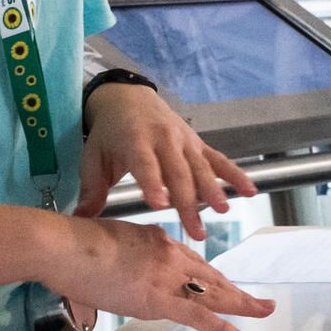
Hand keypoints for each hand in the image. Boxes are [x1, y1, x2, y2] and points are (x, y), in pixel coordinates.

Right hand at [51, 215, 273, 330]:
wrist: (61, 246)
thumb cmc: (73, 245)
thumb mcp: (110, 242)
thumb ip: (127, 255)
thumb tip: (125, 270)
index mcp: (157, 241)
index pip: (193, 262)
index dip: (212, 278)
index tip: (224, 287)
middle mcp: (169, 255)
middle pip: (211, 277)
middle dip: (237, 291)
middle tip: (259, 301)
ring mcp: (166, 276)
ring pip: (214, 294)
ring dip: (243, 305)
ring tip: (264, 312)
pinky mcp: (157, 298)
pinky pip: (199, 317)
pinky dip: (224, 328)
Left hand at [77, 83, 256, 239]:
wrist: (128, 99)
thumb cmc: (108, 134)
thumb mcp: (93, 157)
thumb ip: (91, 189)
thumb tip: (80, 220)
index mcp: (134, 141)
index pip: (145, 164)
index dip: (153, 183)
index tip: (160, 205)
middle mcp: (163, 139)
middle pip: (179, 172)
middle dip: (189, 202)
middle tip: (196, 231)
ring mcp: (184, 140)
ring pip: (201, 168)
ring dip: (214, 190)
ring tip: (222, 212)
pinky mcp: (197, 143)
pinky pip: (218, 160)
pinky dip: (235, 174)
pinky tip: (250, 191)